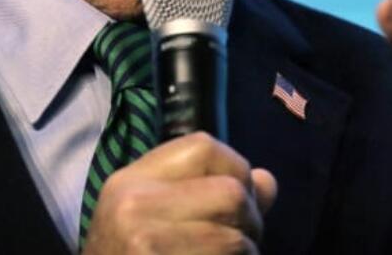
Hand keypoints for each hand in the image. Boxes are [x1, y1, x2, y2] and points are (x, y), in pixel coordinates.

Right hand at [83, 132, 277, 254]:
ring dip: (246, 252)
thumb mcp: (147, 214)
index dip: (236, 168)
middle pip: (230, 193)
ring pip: (236, 239)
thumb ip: (205, 190)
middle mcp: (134, 207)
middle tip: (242, 239)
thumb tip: (266, 181)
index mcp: (130, 181)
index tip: (238, 196)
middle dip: (251, 219)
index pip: (204, 147)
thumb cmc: (125, 254)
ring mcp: (147, 245)